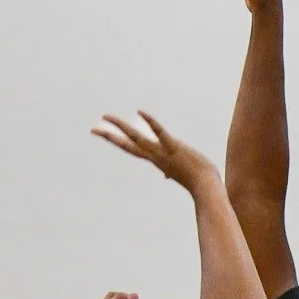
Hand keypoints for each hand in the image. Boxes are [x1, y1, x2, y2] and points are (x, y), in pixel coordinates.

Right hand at [92, 111, 217, 193]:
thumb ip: (169, 171)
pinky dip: (149, 122)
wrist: (206, 187)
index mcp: (155, 160)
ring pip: (136, 137)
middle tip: (93, 130)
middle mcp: (154, 157)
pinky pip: (159, 132)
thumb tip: (164, 176)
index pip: (132, 149)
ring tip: (106, 117)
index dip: (118, 142)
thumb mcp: (178, 173)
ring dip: (120, 126)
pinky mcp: (173, 147)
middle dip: (109, 137)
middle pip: (126, 145)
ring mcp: (162, 152)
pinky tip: (140, 112)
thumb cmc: (195, 180)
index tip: (105, 135)